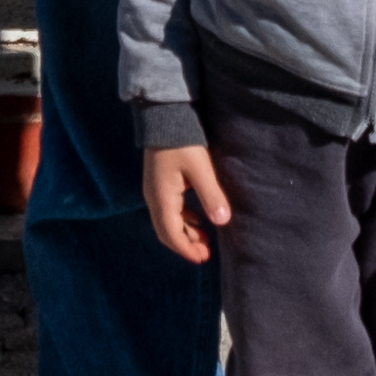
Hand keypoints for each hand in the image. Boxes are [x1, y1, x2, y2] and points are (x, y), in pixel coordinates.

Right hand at [143, 141, 232, 263]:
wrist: (164, 117)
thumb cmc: (182, 142)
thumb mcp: (200, 169)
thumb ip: (211, 195)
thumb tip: (222, 221)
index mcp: (162, 199)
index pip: (171, 234)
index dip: (186, 249)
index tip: (203, 259)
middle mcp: (154, 198)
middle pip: (166, 231)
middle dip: (185, 245)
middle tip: (205, 253)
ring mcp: (154, 190)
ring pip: (167, 221)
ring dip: (185, 233)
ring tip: (205, 239)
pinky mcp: (159, 183)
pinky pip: (169, 210)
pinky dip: (183, 219)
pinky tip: (197, 218)